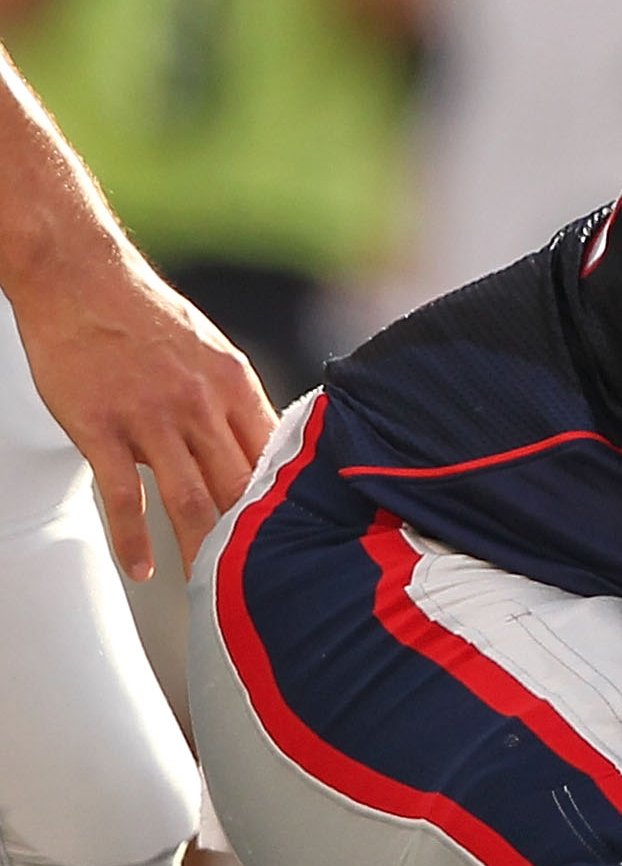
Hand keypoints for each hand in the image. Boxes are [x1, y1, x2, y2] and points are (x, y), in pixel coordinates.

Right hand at [14, 247, 275, 577]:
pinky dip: (134, 539)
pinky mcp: (102, 428)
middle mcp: (199, 403)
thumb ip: (234, 402)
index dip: (289, 503)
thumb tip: (265, 448)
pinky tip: (143, 568)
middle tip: (264, 581)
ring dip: (204, 551)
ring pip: (191, 500)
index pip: (275, 456)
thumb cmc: (142, 314)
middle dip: (255, 540)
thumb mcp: (209, 351)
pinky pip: (123, 496)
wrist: (78, 274)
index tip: (299, 540)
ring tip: (212, 591)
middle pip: (240, 488)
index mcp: (233, 384)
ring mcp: (150, 418)